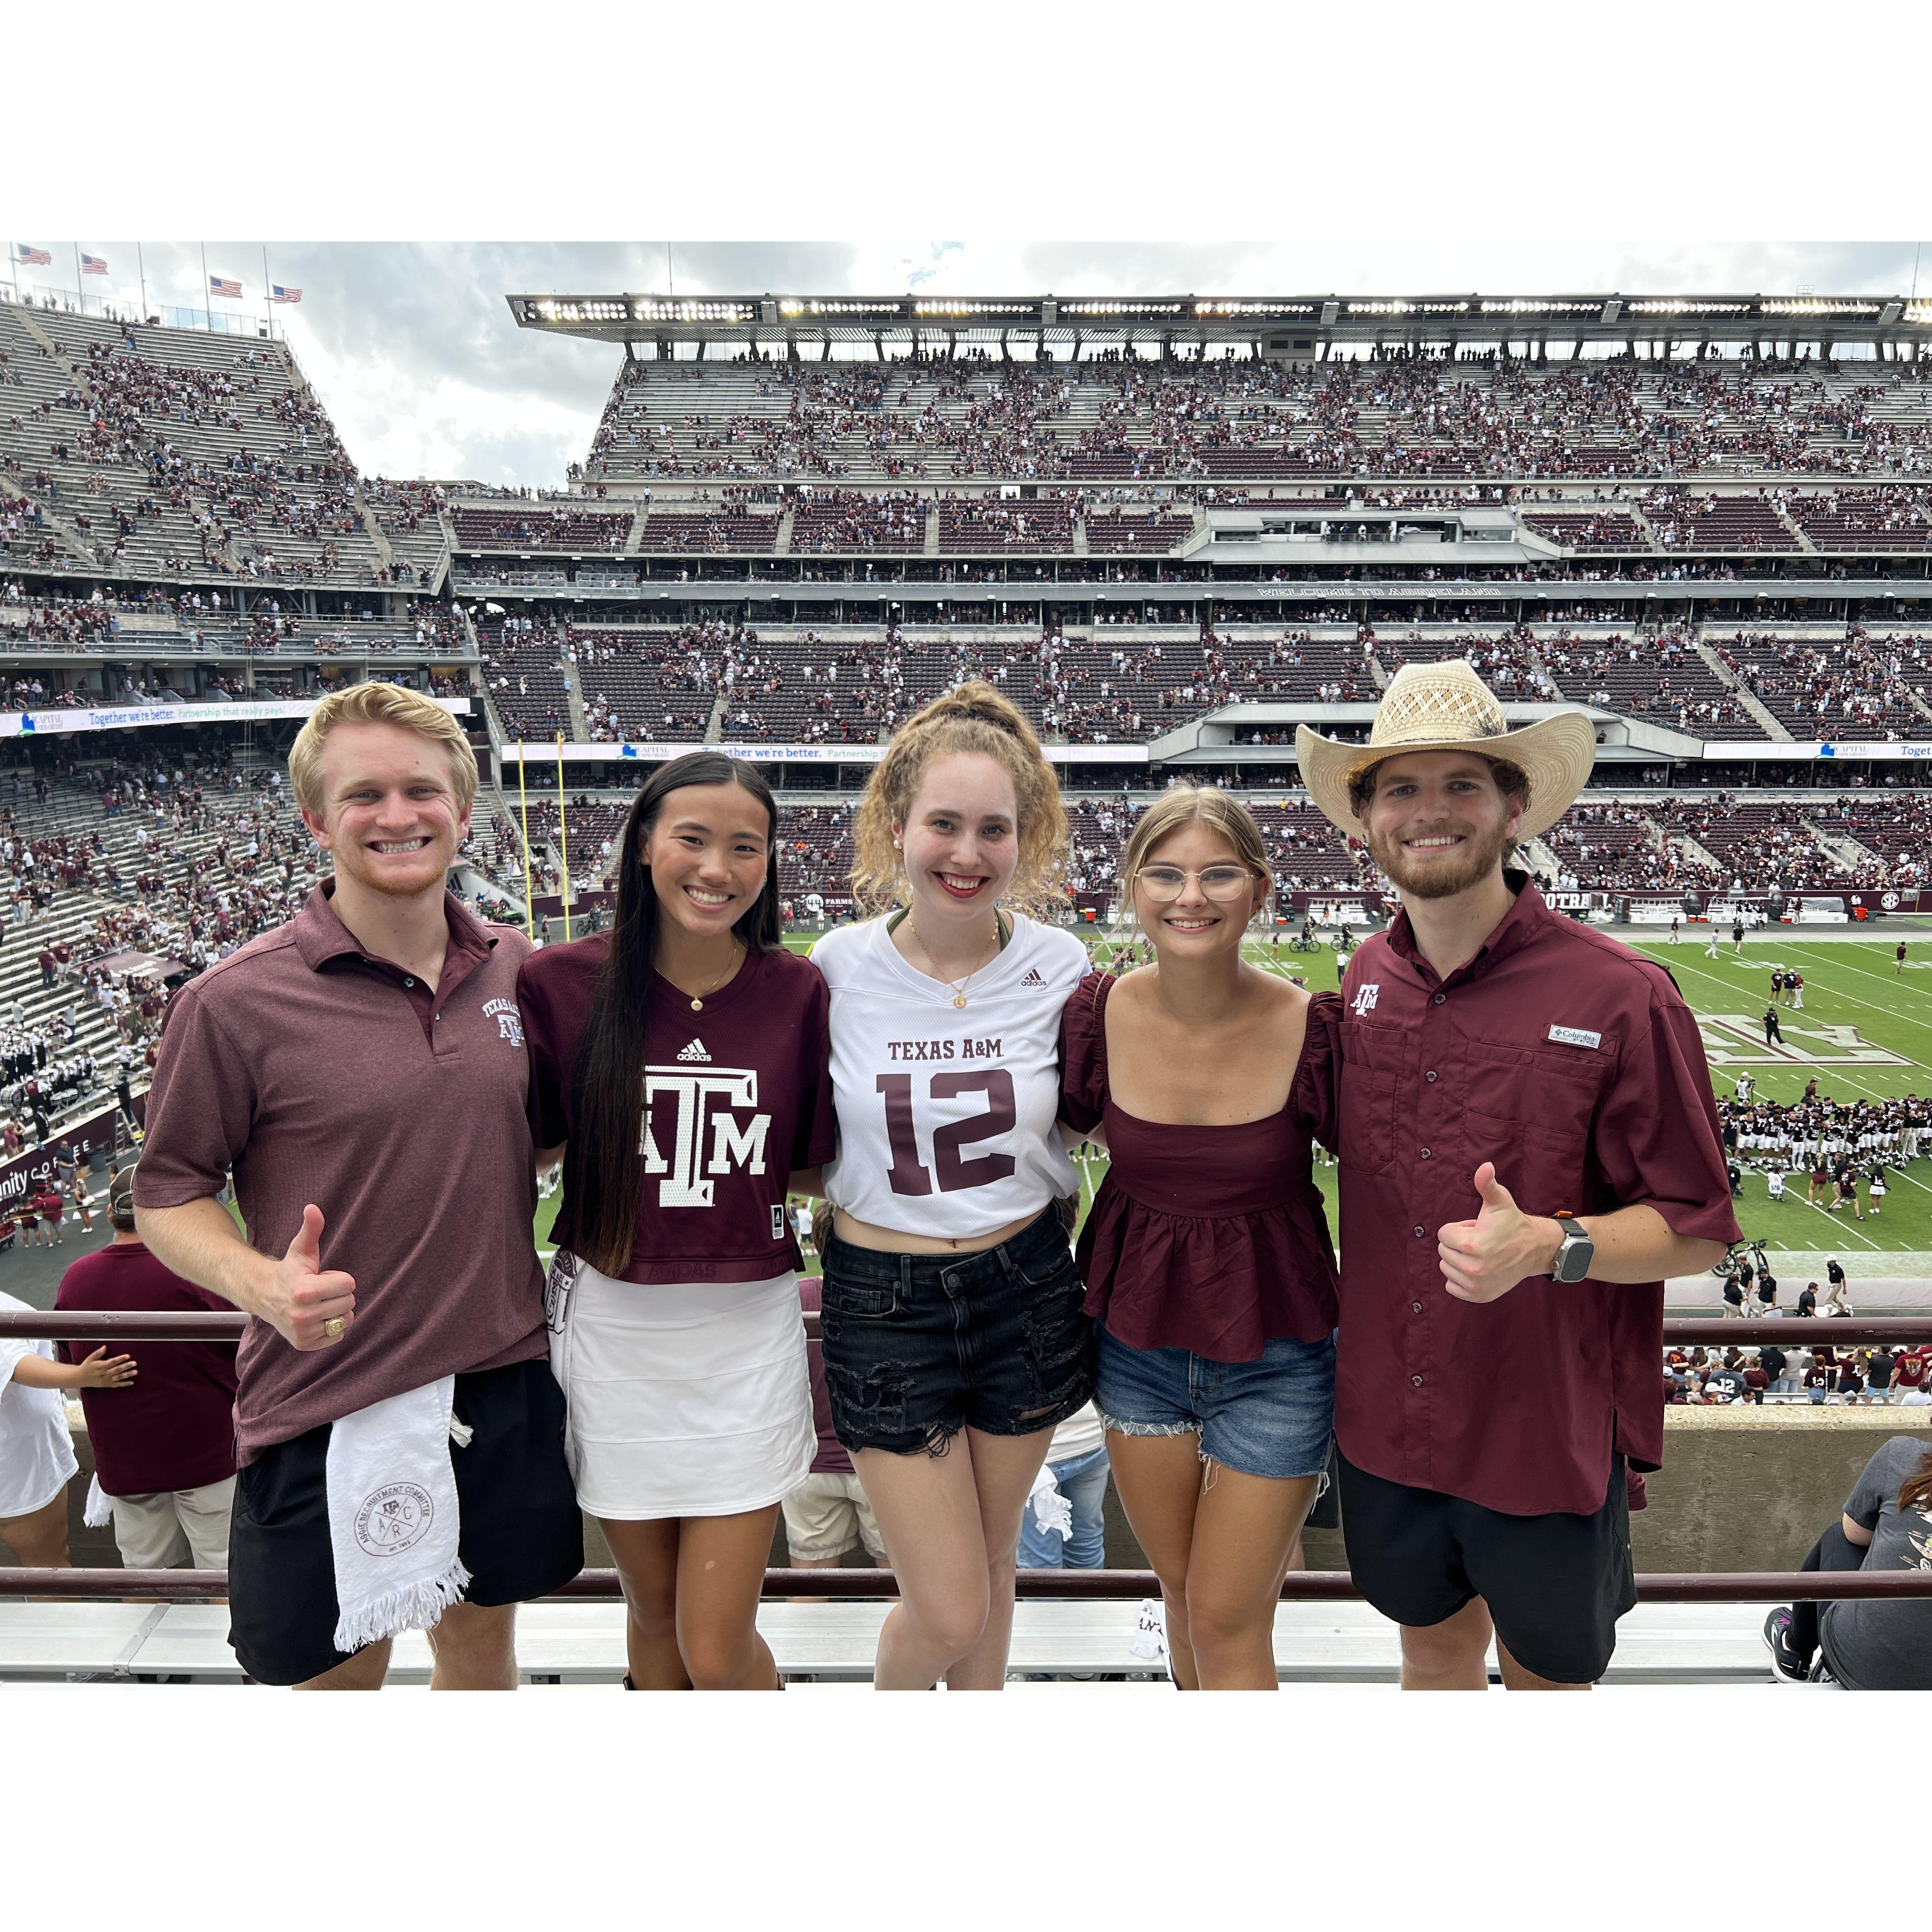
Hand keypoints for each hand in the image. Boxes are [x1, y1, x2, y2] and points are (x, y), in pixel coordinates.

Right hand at [72, 1345, 137, 1388]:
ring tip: (135, 1372)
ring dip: (127, 1375)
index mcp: (101, 1366)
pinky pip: (116, 1385)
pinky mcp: (106, 1385)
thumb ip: (98, 1353)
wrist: (79, 1378)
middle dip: (126, 1366)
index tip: (128, 1356)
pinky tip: (131, 1382)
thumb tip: (105, 1347)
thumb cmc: (85, 1367)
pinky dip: (124, 1384)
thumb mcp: (90, 1358)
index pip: (112, 1362)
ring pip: (118, 1377)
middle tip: (134, 1363)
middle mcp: (104, 1373)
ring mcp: (105, 1380)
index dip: (120, 1358)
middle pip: (117, 1369)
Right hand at [260, 1203, 356, 1350]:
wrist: (266, 1296)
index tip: (322, 1277)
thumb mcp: (301, 1249)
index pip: (349, 1284)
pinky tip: (317, 1318)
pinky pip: (338, 1336)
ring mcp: (302, 1332)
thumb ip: (311, 1228)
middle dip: (339, 1294)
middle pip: (349, 1303)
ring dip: (337, 1311)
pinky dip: (331, 1327)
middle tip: (320, 1291)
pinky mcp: (304, 1344)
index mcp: (304, 1291)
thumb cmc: (291, 1270)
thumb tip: (313, 1207)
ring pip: (345, 1320)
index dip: (339, 1278)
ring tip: (318, 1304)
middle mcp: (302, 1315)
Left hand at [1436, 1162, 1557, 1303]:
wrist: (1535, 1249)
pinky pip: (1452, 1287)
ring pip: (1446, 1268)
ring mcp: (1476, 1285)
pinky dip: (1459, 1278)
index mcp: (1472, 1245)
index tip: (1477, 1228)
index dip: (1459, 1228)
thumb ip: (1487, 1184)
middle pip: (1444, 1251)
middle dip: (1459, 1243)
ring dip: (1459, 1260)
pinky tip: (1477, 1269)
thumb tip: (1485, 1166)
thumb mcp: (1499, 1201)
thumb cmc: (1513, 1223)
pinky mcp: (1479, 1296)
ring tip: (1481, 1253)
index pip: (1443, 1234)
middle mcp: (1472, 1268)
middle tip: (1481, 1240)